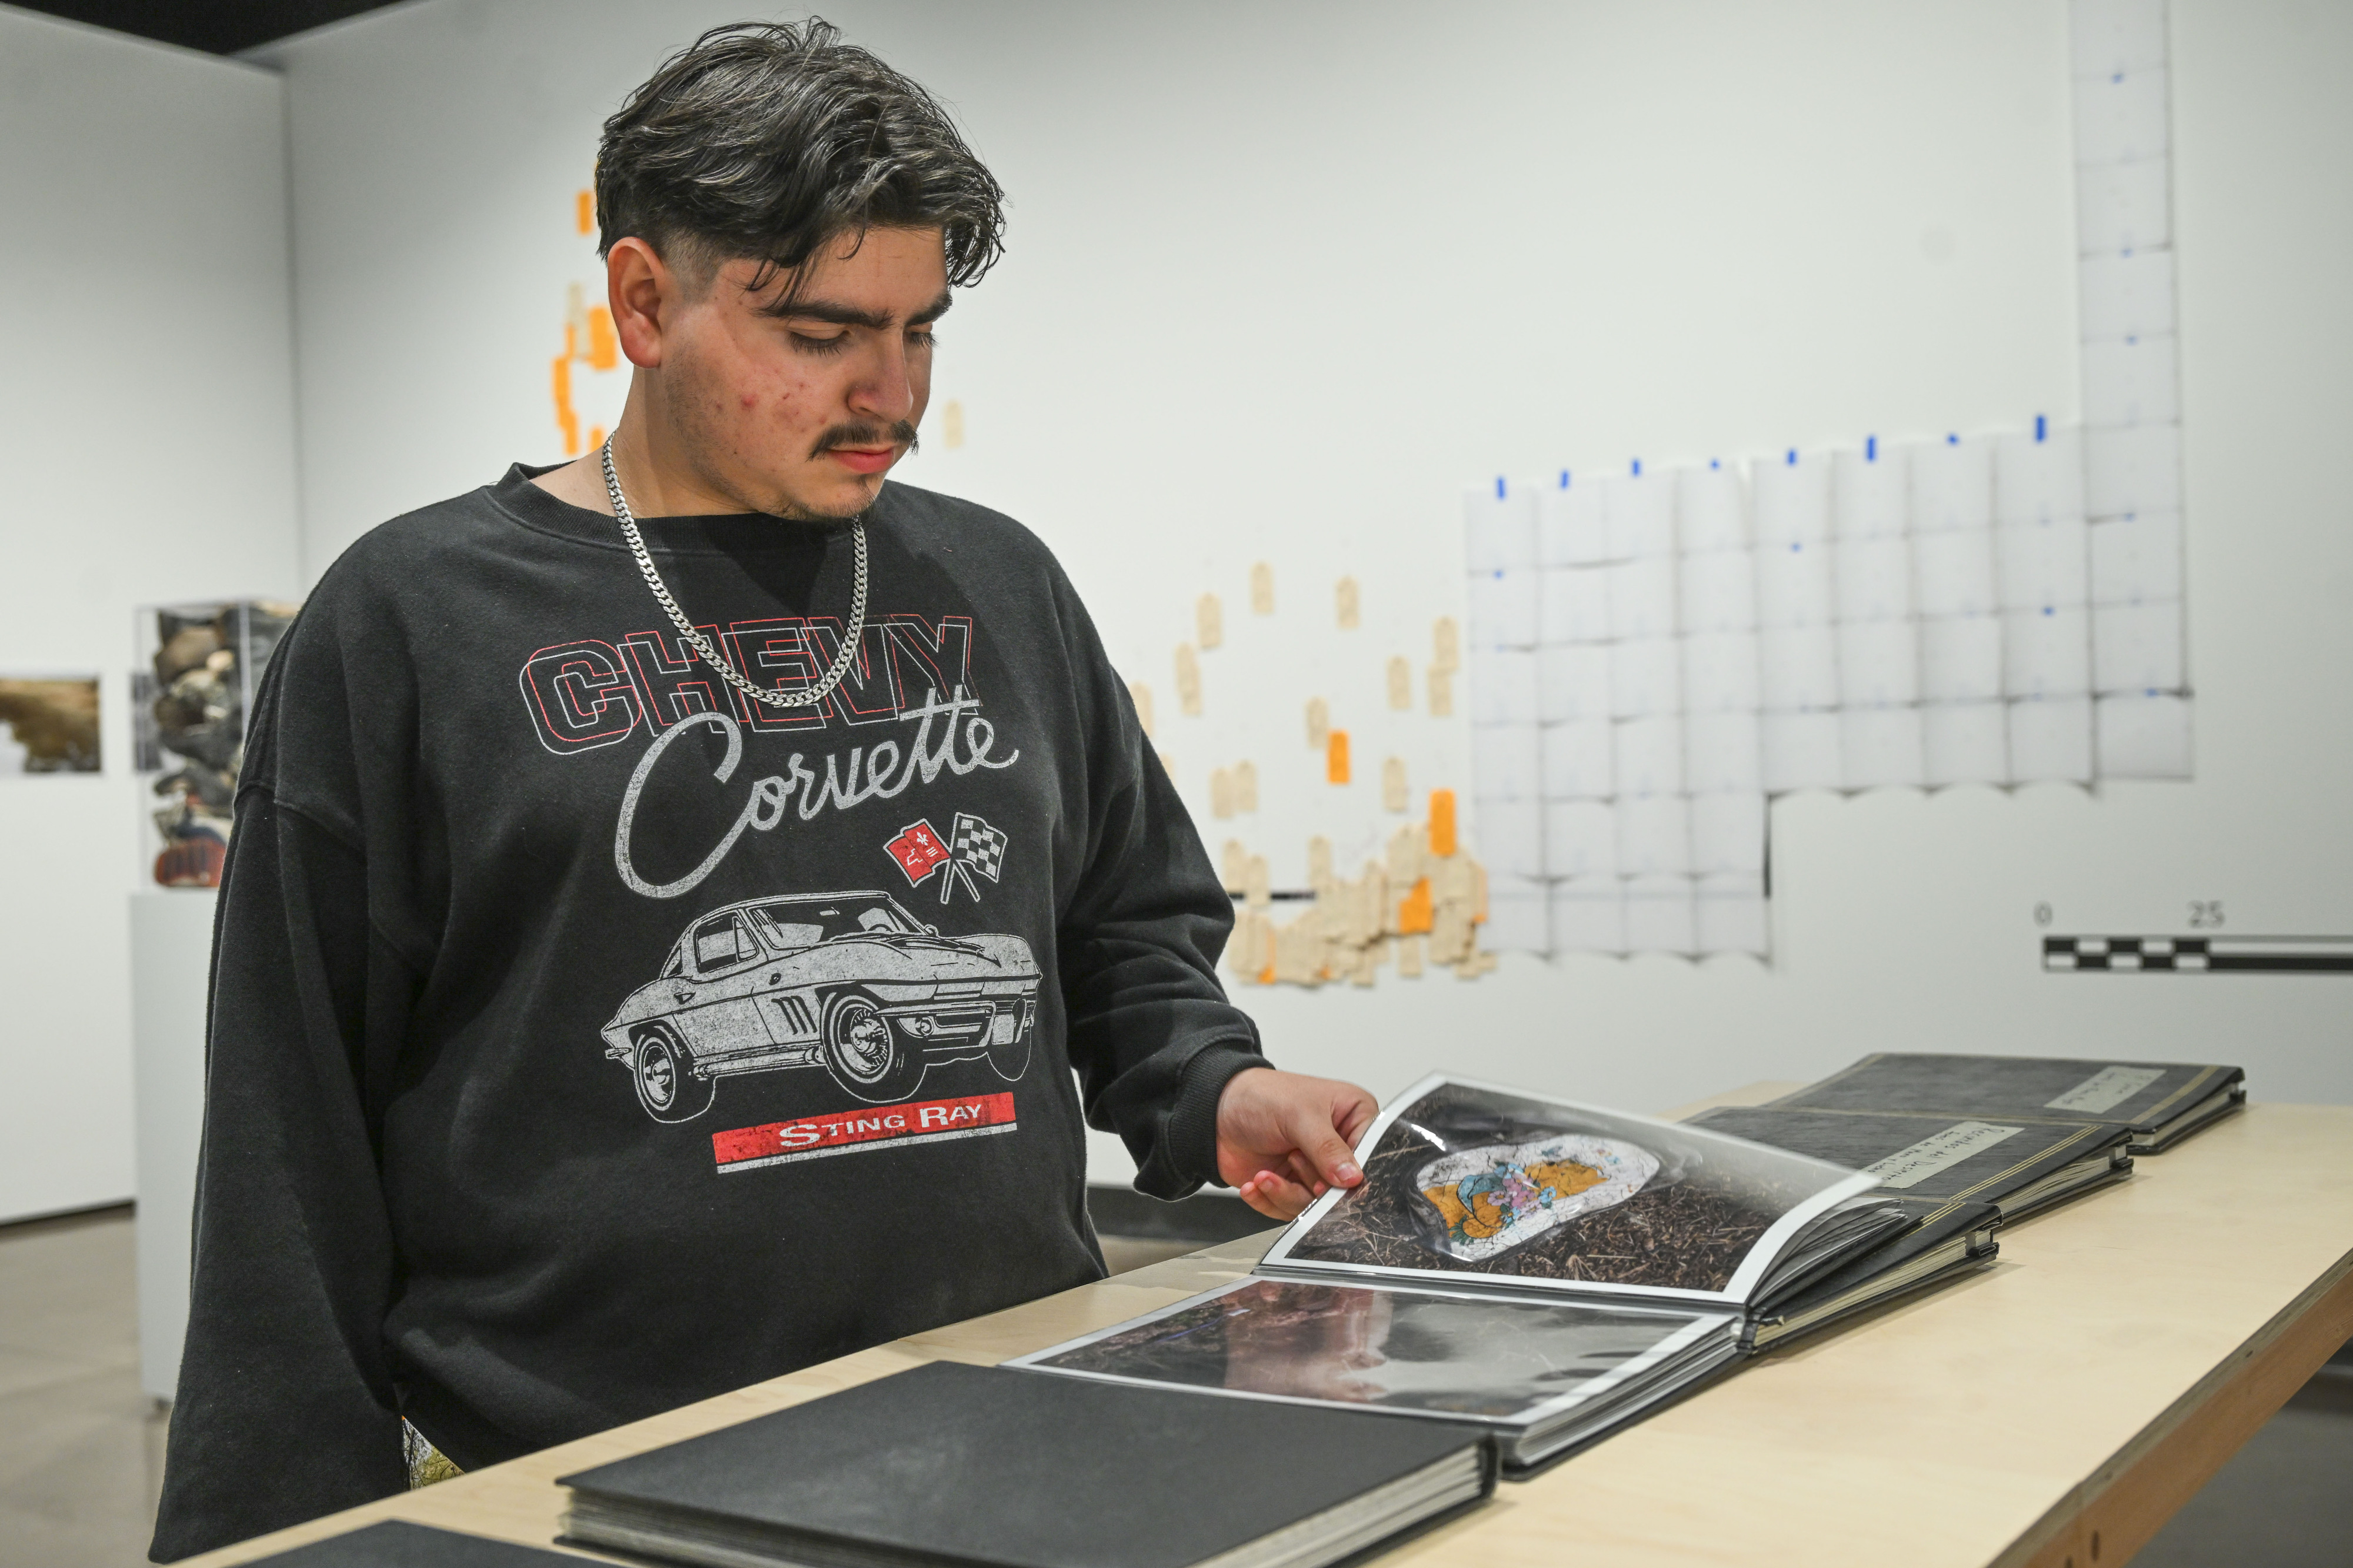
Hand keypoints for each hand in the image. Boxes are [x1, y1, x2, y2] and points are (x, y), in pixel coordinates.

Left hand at [1215, 1067, 1379, 1220]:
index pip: (1370, 1154)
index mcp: (1354, 1117)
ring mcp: (1314, 1170)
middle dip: (1313, 1183)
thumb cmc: (1261, 1096)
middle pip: (1344, 1187)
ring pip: (1316, 1204)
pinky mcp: (1292, 1187)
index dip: (1353, 1173)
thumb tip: (1351, 1177)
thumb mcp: (1299, 1114)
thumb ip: (1327, 1147)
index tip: (1334, 1181)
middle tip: (1293, 1162)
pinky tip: (1255, 1184)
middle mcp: (1339, 1146)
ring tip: (1265, 1175)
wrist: (1215, 1111)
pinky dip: (1270, 1201)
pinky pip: (1289, 1210)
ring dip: (1286, 1193)